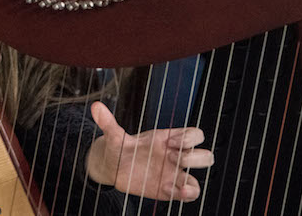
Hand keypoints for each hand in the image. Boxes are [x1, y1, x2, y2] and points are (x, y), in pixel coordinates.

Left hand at [86, 101, 213, 201]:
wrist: (113, 168)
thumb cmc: (119, 148)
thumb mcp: (114, 136)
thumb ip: (108, 123)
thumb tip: (95, 106)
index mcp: (168, 139)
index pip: (196, 134)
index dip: (188, 137)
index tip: (169, 142)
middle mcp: (176, 155)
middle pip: (206, 155)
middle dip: (193, 157)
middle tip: (170, 158)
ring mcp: (174, 174)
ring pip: (200, 176)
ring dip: (192, 178)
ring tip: (173, 180)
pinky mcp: (169, 190)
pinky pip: (189, 194)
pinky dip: (185, 194)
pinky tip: (166, 190)